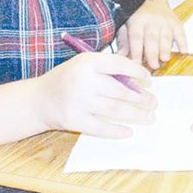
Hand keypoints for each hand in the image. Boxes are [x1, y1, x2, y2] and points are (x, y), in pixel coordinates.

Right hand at [36, 52, 155, 138]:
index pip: (119, 64)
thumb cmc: (68, 79)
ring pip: (115, 110)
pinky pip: (101, 127)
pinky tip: (129, 131)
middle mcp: (84, 80)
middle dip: (141, 98)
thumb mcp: (85, 65)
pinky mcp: (74, 120)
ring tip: (149, 117)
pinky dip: (117, 131)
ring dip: (136, 115)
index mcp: (88, 62)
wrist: (38, 99)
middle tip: (153, 103)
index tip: (148, 79)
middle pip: (121, 91)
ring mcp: (79, 101)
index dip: (137, 71)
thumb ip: (108, 70)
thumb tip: (139, 82)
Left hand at [117, 0, 187, 69]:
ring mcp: (165, 21)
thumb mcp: (125, 23)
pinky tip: (183, 51)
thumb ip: (123, 40)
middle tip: (154, 65)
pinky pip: (180, 32)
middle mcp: (151, 20)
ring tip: (165, 59)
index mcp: (137, 21)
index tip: (136, 64)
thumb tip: (120, 56)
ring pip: (166, 35)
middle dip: (153, 52)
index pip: (136, 38)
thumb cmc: (136, 13)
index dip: (136, 51)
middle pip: (152, 38)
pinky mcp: (175, 22)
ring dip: (166, 48)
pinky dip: (183, 42)